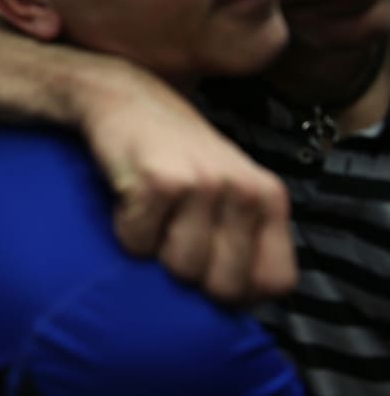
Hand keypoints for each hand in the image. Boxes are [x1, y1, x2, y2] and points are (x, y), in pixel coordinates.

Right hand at [80, 66, 295, 301]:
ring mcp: (205, 184)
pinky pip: (138, 244)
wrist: (125, 98)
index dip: (239, 292)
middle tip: (171, 234)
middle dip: (191, 274)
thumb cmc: (174, 154)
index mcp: (270, 197)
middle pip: (223, 287)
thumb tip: (238, 302)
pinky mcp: (161, 181)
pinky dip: (124, 231)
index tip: (209, 270)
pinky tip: (129, 199)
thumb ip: (245, 237)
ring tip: (151, 214)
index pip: (275, 283)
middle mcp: (245, 190)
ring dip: (154, 252)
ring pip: (181, 269)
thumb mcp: (228, 190)